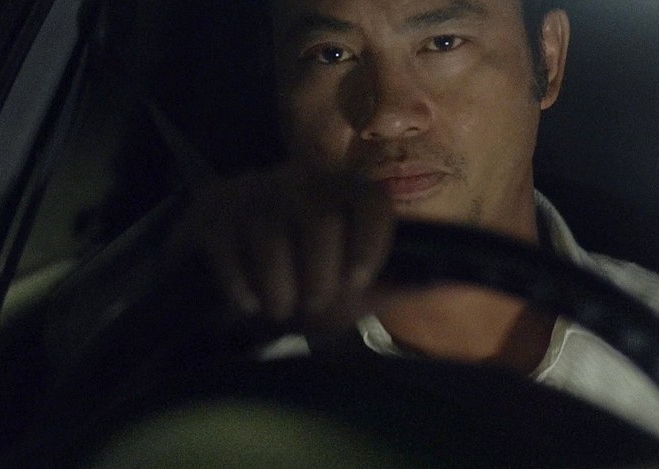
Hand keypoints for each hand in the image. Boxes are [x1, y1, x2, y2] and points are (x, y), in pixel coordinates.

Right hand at [174, 164, 393, 335]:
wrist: (243, 278)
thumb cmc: (309, 279)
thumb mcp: (354, 288)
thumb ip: (396, 283)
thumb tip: (448, 283)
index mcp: (344, 193)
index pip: (371, 200)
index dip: (371, 242)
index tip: (358, 281)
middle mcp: (301, 181)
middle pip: (321, 220)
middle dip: (319, 277)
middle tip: (312, 302)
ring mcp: (253, 191)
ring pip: (271, 238)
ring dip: (279, 290)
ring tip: (279, 306)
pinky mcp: (211, 210)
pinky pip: (227, 249)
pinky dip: (240, 287)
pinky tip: (246, 302)